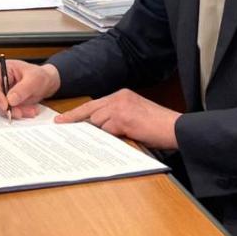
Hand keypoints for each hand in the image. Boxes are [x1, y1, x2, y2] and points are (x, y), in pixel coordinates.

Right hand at [0, 60, 60, 118]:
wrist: (46, 82)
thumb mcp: (34, 80)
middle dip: (7, 107)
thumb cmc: (39, 76)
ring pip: (1, 106)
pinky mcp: (6, 101)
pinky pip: (8, 110)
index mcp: (2, 70)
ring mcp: (1, 92)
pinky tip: (30, 110)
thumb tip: (10, 100)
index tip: (5, 106)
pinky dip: (19, 113)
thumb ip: (22, 89)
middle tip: (20, 113)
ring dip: (15, 111)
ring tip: (31, 110)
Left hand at [55, 89, 180, 149]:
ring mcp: (120, 107)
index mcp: (122, 95)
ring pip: (97, 121)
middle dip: (76, 119)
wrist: (175, 128)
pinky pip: (106, 129)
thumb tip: (98, 128)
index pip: (94, 104)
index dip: (78, 112)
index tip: (63, 119)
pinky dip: (107, 137)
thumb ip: (116, 118)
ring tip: (103, 138)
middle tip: (60, 124)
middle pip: (90, 109)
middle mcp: (119, 97)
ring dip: (99, 132)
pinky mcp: (123, 118)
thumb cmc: (158, 126)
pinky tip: (114, 140)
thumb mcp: (135, 116)